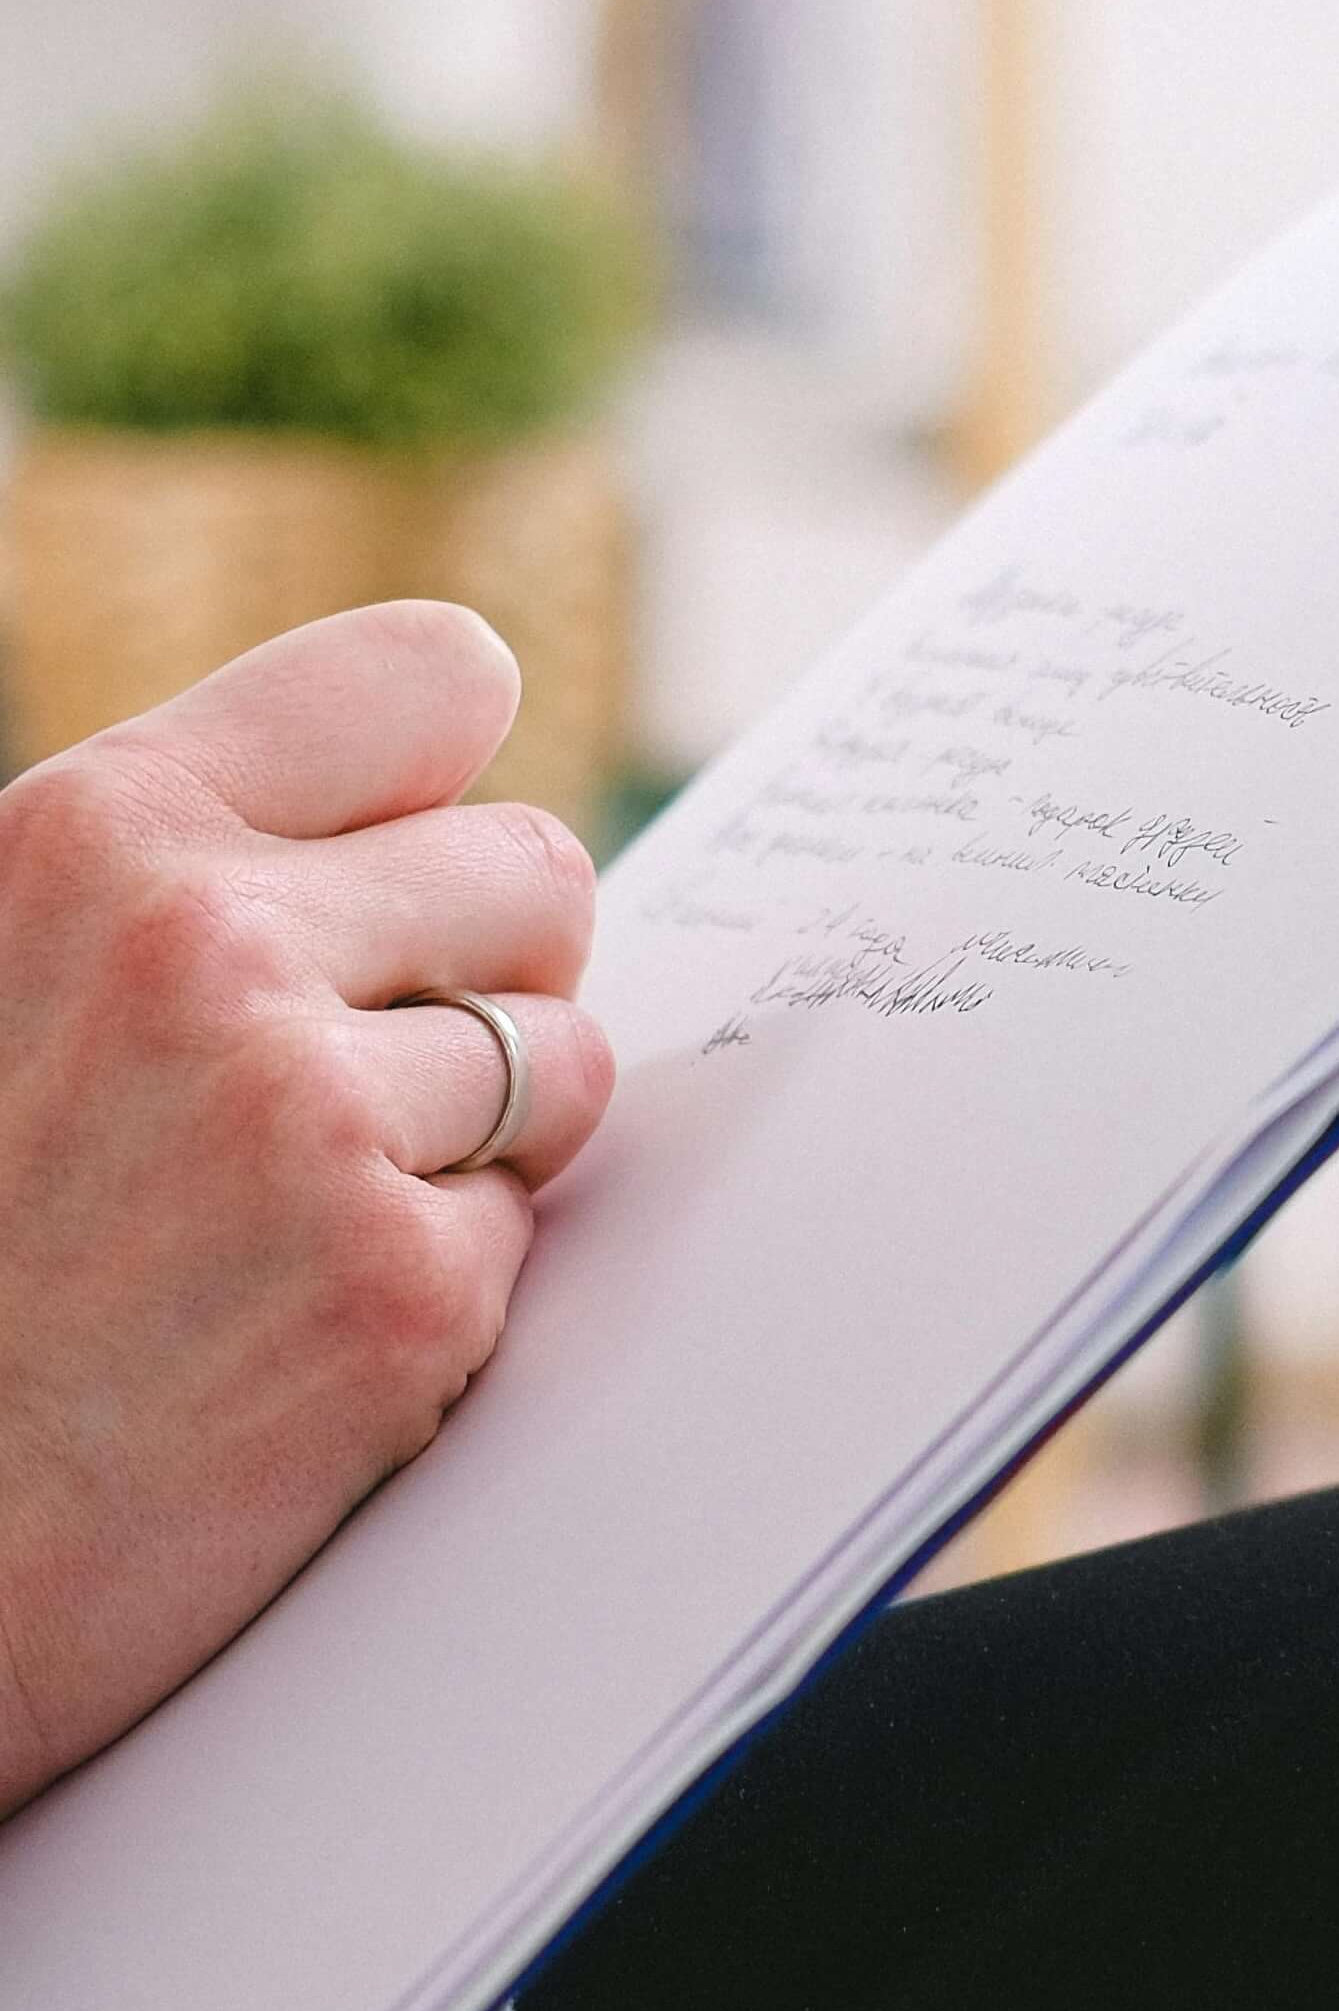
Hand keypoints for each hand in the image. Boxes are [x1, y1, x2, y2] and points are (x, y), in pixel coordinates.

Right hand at [0, 606, 615, 1817]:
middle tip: (338, 1084)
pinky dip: (448, 1280)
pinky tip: (296, 1332)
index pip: (430, 678)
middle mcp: (209, 949)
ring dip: (479, 1136)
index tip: (412, 854)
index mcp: (95, 831)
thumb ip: (178, 870)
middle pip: (543, 869)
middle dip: (481, 972)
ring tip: (294, 1216)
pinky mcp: (403, 1293)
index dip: (442, 784)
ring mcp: (313, 1123)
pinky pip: (533, 1223)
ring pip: (571, 1052)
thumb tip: (417, 799)